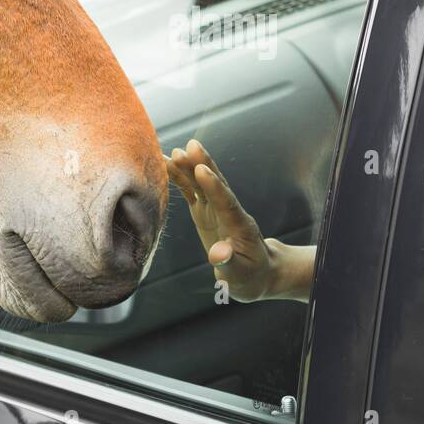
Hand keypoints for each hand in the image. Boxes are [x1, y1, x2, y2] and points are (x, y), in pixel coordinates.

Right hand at [164, 139, 311, 302]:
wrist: (255, 273)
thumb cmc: (248, 276)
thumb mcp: (239, 277)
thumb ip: (228, 264)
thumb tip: (217, 253)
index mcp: (239, 226)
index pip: (227, 202)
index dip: (214, 186)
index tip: (202, 169)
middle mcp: (228, 212)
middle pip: (216, 185)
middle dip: (203, 164)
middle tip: (191, 146)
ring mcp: (216, 210)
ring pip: (202, 184)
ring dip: (189, 168)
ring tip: (173, 153)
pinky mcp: (205, 212)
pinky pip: (191, 192)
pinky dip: (180, 179)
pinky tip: (167, 166)